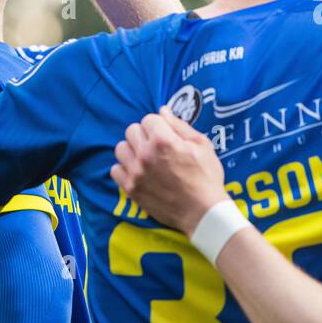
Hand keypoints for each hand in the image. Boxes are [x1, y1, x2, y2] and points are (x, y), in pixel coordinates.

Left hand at [110, 107, 228, 233]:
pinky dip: (125, 169)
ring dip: (132, 151)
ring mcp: (136, 172)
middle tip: (156, 147)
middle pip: (131, 131)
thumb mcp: (202, 145)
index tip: (165, 135)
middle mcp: (145, 154)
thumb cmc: (206, 177)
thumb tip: (162, 110)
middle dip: (144, 135)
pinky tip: (138, 172)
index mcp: (163, 140)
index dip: (158, 125)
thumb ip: (179, 125)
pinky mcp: (131, 188)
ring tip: (145, 159)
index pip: (148, 119)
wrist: (203, 212)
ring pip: (120, 149)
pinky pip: (115, 170)